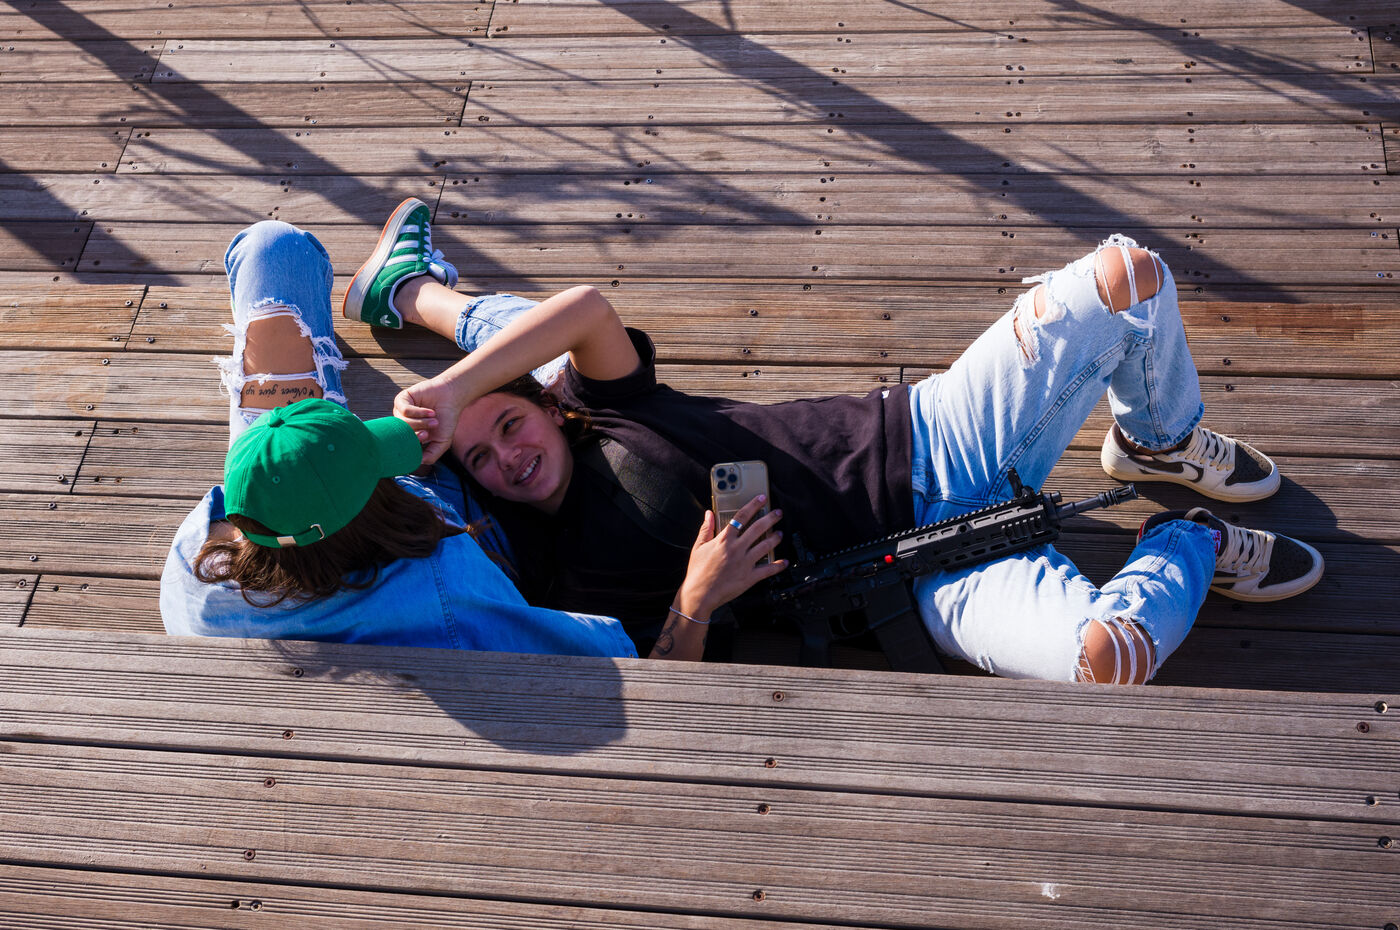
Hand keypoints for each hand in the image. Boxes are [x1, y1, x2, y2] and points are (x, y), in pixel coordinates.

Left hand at [393, 376, 462, 465]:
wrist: (452, 398)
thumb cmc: (446, 419)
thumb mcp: (442, 442)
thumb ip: (432, 455)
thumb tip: (419, 463)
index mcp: (410, 435)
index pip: (403, 444)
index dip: (413, 443)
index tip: (427, 436)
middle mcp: (403, 424)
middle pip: (401, 434)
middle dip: (417, 434)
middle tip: (430, 430)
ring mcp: (400, 412)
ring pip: (402, 423)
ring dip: (420, 422)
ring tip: (434, 420)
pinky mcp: (402, 399)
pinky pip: (404, 410)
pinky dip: (419, 412)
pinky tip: (430, 411)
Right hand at [676, 495, 787, 616]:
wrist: (700, 594)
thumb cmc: (697, 571)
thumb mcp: (698, 547)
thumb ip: (705, 529)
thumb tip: (708, 513)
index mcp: (724, 540)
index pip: (741, 517)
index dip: (753, 505)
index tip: (762, 499)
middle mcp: (736, 549)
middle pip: (758, 528)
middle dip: (770, 518)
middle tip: (778, 513)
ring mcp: (744, 563)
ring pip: (765, 546)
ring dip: (775, 538)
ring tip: (780, 534)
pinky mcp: (749, 577)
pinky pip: (767, 570)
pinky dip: (778, 566)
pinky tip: (784, 562)